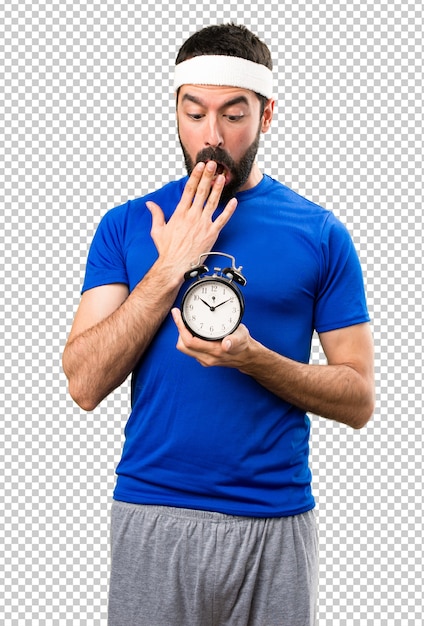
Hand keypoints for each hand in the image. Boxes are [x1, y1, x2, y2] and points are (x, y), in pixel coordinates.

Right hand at [146, 162, 237, 279]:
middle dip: (208, 176)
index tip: (200, 166)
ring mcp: (203, 224)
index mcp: (180, 213)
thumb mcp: (157, 230)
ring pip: (213, 202)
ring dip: (218, 188)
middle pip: (202, 192)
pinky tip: (234, 201)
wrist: (175, 265)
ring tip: (223, 177)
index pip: (189, 190)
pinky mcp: (211, 234)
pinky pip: (222, 219)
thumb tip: (150, 204)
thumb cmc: (167, 250)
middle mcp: (192, 216)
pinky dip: (229, 210)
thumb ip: (156, 215)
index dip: (195, 176)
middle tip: (213, 164)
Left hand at [171, 307, 251, 368]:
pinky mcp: (204, 358)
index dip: (181, 327)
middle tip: (180, 316)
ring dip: (182, 335)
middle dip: (179, 330)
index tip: (177, 314)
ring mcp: (205, 359)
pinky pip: (190, 349)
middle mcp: (207, 357)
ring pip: (185, 348)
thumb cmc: (243, 344)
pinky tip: (191, 330)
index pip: (189, 341)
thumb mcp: (241, 338)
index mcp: (214, 351)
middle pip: (183, 346)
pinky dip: (187, 339)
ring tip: (184, 322)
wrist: (246, 356)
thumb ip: (234, 340)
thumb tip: (226, 344)